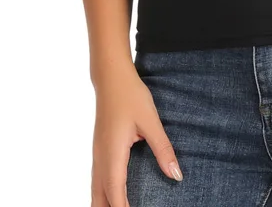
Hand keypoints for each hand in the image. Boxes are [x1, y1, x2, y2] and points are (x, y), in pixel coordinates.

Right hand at [90, 63, 183, 205]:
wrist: (111, 76)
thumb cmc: (130, 95)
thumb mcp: (150, 121)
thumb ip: (163, 149)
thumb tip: (176, 175)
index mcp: (112, 155)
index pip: (115, 195)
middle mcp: (101, 159)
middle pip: (99, 199)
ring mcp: (97, 154)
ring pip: (95, 190)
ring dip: (105, 204)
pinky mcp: (99, 149)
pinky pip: (97, 179)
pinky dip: (103, 193)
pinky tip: (112, 195)